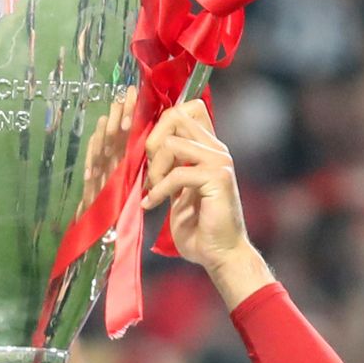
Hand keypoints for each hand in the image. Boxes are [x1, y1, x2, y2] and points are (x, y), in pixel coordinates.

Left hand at [141, 101, 272, 306]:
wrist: (219, 254)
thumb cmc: (197, 225)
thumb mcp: (177, 188)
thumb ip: (170, 164)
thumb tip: (143, 144)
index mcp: (208, 147)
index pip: (188, 108)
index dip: (161, 120)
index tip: (148, 150)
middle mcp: (217, 149)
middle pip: (177, 116)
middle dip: (152, 140)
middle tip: (147, 171)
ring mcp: (219, 162)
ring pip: (172, 144)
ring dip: (154, 168)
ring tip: (152, 189)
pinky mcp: (217, 178)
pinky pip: (177, 173)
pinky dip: (159, 190)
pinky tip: (153, 205)